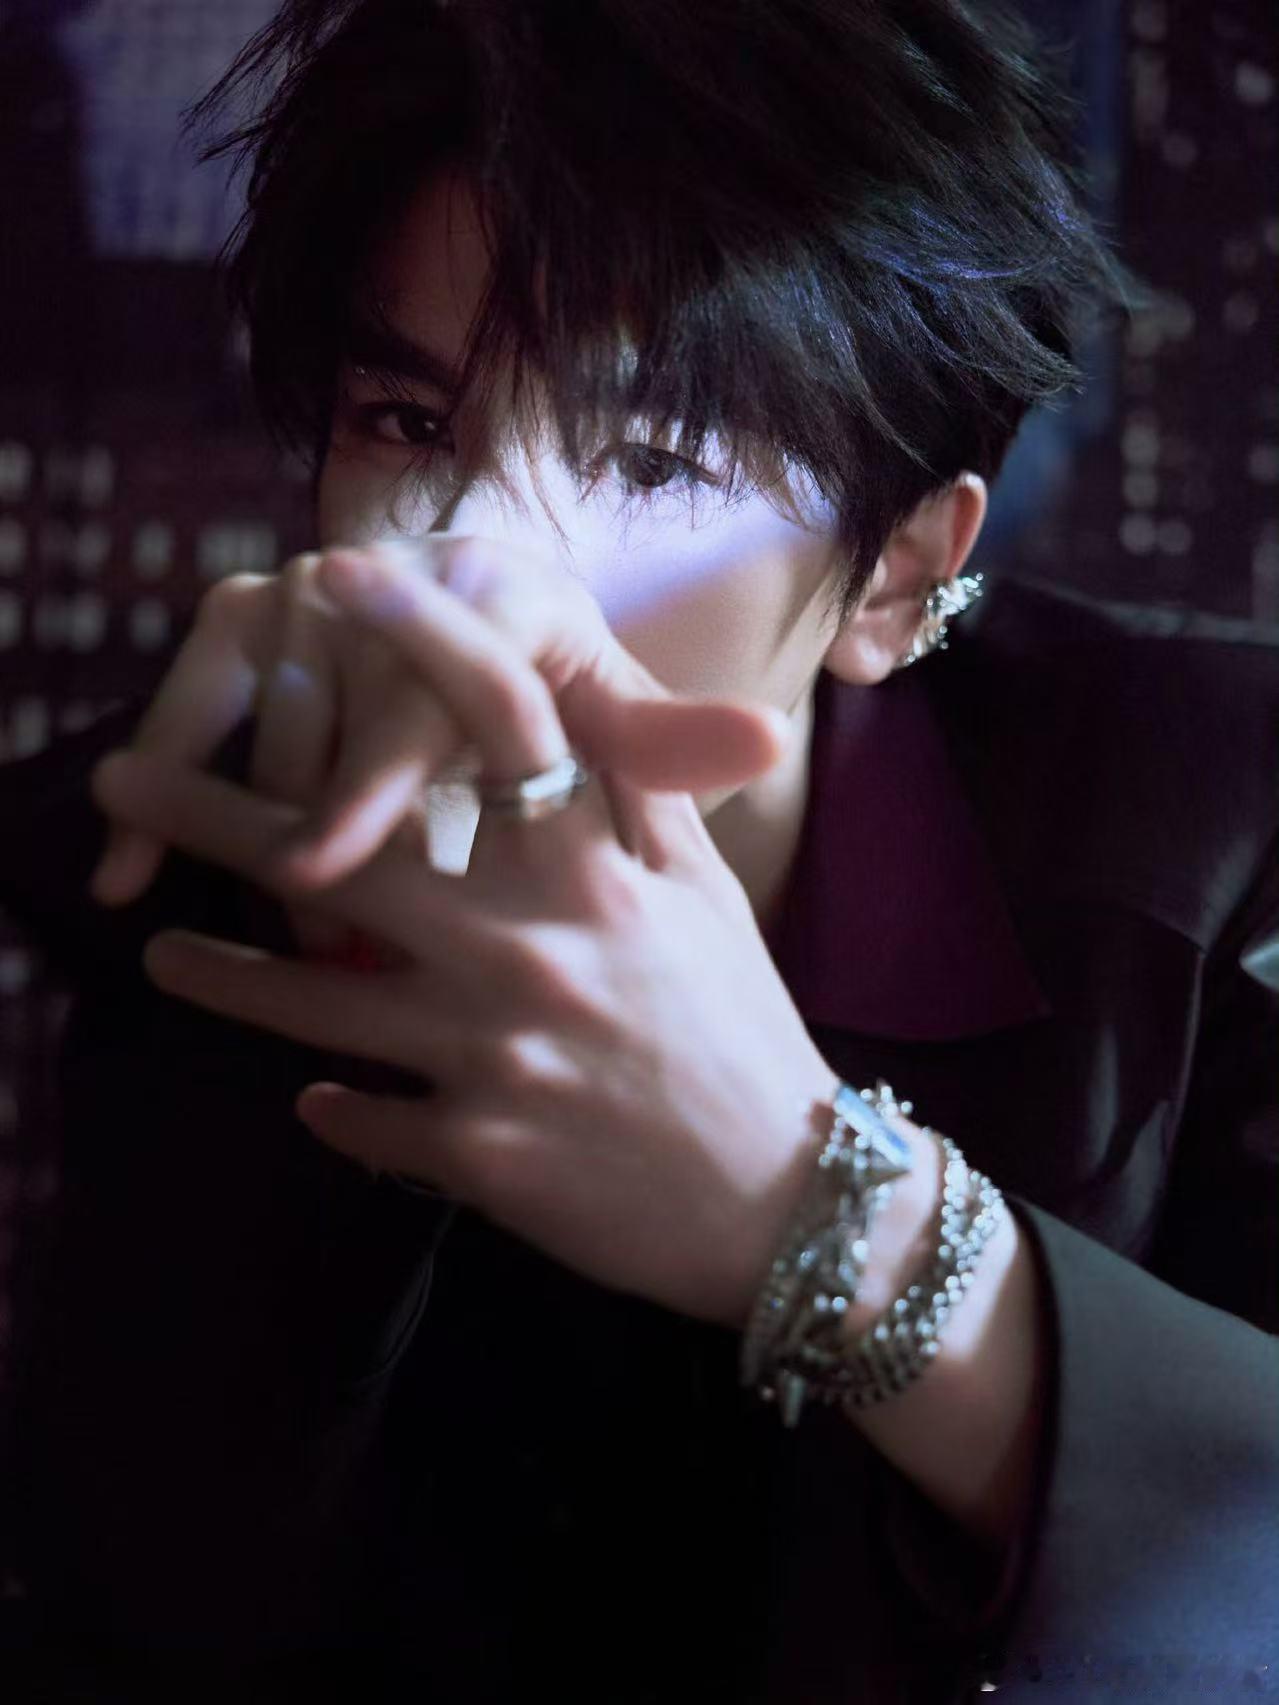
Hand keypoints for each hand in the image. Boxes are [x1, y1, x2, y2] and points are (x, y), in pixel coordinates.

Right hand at [90, 538, 786, 906]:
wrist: (473, 596)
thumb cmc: (553, 679)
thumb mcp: (608, 711)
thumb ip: (669, 743)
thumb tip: (771, 741)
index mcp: (500, 596)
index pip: (433, 692)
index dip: (380, 781)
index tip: (328, 864)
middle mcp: (397, 580)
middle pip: (337, 718)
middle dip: (311, 835)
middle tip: (311, 938)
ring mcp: (311, 590)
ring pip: (265, 731)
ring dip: (256, 835)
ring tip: (266, 941)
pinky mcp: (245, 617)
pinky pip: (191, 703)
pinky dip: (160, 788)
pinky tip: (126, 877)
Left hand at [91, 550, 839, 1326]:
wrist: (784, 1202)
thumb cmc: (741, 1037)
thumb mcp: (704, 905)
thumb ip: (641, 804)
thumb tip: (588, 710)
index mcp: (593, 875)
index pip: (503, 721)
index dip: (422, 634)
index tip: (344, 576)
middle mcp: (530, 949)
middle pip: (343, 856)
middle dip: (217, 812)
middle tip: (122, 779)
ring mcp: (492, 1054)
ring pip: (315, 999)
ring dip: (225, 976)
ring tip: (163, 955)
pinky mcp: (474, 1152)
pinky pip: (362, 1120)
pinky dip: (330, 1111)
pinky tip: (307, 1100)